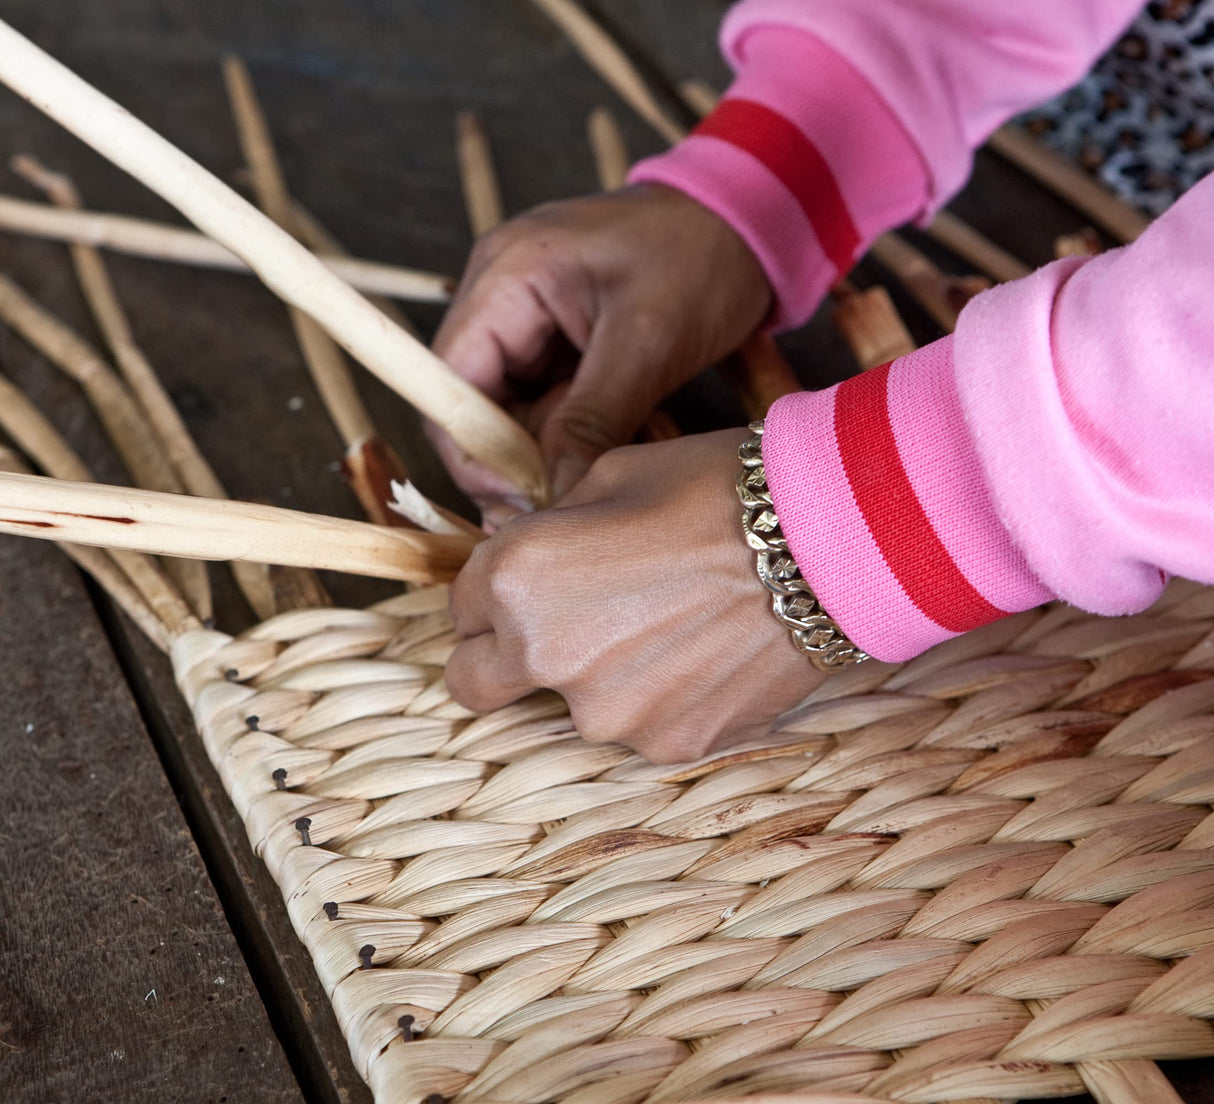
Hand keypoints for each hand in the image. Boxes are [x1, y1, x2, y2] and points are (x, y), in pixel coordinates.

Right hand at [429, 184, 772, 525]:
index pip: (449, 385)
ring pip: (512, 409)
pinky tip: (611, 442)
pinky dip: (572, 431)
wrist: (751, 220)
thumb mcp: (649, 342)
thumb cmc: (704, 256)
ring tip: (600, 469)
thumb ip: (593, 419)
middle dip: (515, 457)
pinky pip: (545, 400)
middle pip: (474, 402)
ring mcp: (529, 315)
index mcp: (508, 275)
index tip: (521, 497)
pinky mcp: (558, 336)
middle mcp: (502, 292)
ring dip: (549, 448)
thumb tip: (556, 494)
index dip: (472, 451)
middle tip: (565, 498)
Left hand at [444, 430, 825, 763]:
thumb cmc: (717, 487)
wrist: (830, 537)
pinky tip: (707, 657)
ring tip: (668, 629)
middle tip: (563, 625)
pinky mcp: (670, 745)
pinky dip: (660, 700)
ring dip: (594, 678)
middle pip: (474, 683)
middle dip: (501, 655)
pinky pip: (640, 726)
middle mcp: (543, 656)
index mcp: (515, 579)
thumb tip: (532, 560)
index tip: (530, 584)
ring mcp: (607, 713)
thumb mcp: (609, 476)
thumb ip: (546, 532)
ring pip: (567, 709)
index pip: (458, 607)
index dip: (490, 591)